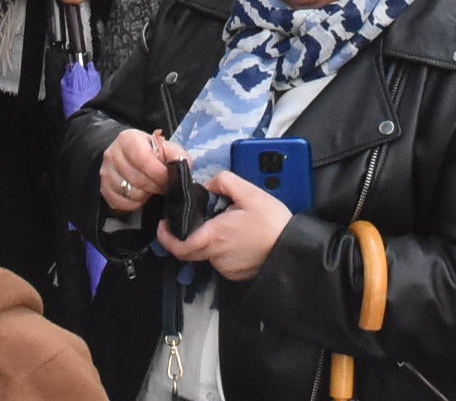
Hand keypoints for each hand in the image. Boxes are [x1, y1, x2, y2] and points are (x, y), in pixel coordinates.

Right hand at [98, 129, 174, 215]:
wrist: (126, 155)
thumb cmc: (148, 151)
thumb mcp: (163, 146)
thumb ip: (175, 154)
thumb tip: (183, 166)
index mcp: (128, 139)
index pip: (144, 160)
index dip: (159, 173)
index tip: (169, 179)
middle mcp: (112, 154)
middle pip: (137, 179)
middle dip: (155, 186)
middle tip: (164, 186)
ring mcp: (106, 172)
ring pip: (130, 193)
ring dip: (146, 195)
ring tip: (152, 189)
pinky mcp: (103, 188)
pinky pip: (121, 204)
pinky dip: (134, 204)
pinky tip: (140, 195)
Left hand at [156, 166, 289, 280]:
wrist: (292, 249)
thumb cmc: (272, 223)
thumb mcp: (250, 193)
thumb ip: (225, 182)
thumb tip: (210, 184)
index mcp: (214, 235)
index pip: (179, 245)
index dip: (166, 237)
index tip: (163, 226)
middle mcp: (216, 255)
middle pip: (191, 248)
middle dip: (191, 233)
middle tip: (202, 218)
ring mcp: (225, 267)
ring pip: (208, 253)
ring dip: (212, 240)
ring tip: (232, 225)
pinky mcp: (235, 274)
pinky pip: (221, 260)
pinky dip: (224, 249)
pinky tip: (240, 238)